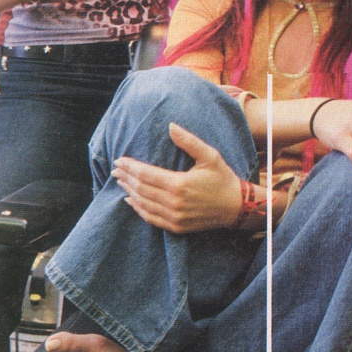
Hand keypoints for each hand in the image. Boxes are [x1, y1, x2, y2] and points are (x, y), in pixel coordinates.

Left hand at [111, 123, 241, 232]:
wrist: (236, 207)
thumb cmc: (223, 178)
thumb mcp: (209, 156)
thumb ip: (189, 141)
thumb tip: (171, 125)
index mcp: (179, 184)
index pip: (146, 174)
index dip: (130, 167)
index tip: (120, 159)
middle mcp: (174, 203)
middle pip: (141, 188)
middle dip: (126, 177)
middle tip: (115, 169)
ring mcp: (174, 217)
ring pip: (143, 203)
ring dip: (129, 191)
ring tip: (120, 181)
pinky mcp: (176, 226)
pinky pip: (151, 218)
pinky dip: (138, 209)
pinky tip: (130, 200)